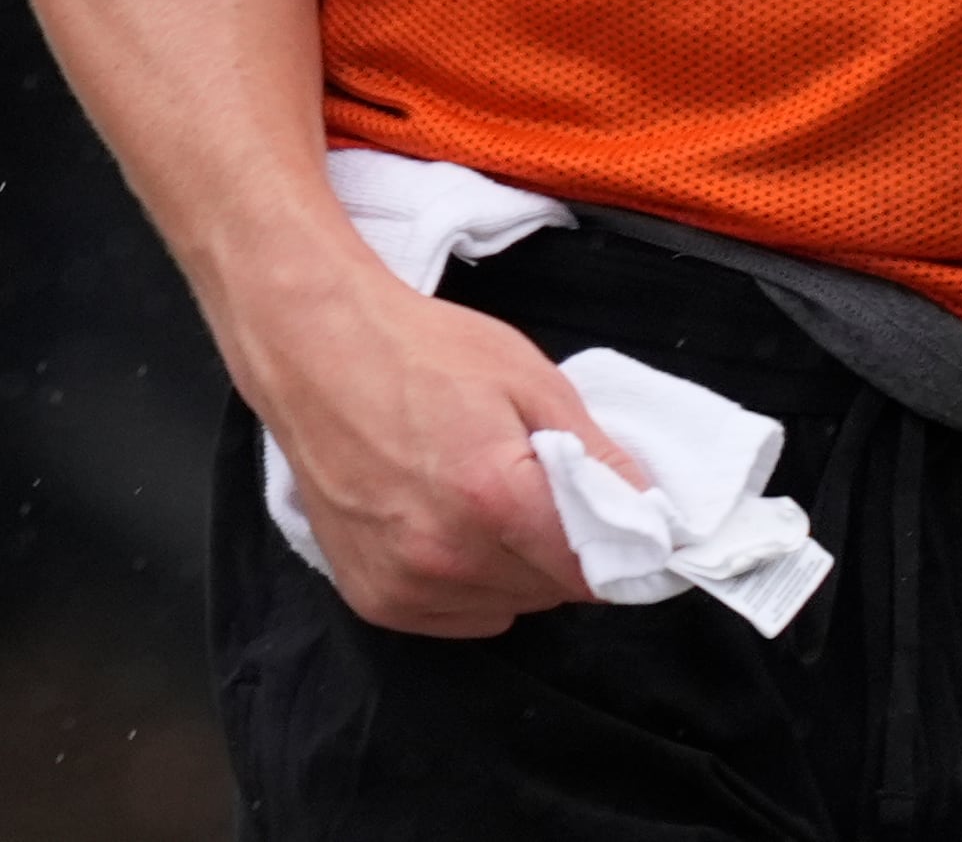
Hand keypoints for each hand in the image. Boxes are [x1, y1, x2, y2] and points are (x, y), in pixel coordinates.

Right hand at [239, 266, 644, 637]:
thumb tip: (652, 514)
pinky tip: (442, 524)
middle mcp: (448, 555)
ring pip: (508, 607)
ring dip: (512, 569)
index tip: (613, 518)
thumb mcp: (527, 378)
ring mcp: (405, 582)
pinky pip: (457, 615)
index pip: (599, 571)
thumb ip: (596, 455)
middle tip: (532, 487)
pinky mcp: (372, 597)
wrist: (310, 346)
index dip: (618, 546)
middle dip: (560, 548)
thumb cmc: (417, 350)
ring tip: (477, 499)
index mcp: (494, 498)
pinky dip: (466, 583)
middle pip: (554, 592)